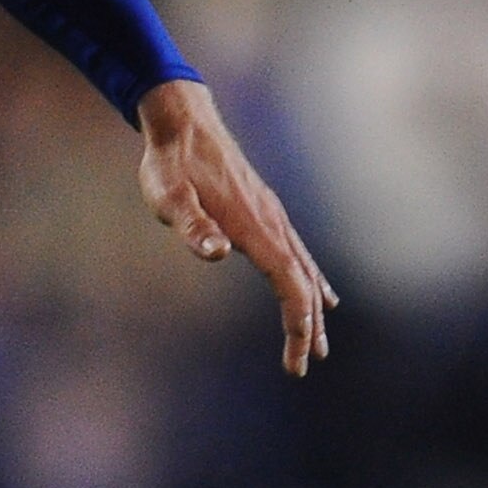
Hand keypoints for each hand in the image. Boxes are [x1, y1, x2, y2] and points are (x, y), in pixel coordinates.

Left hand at [135, 78, 335, 377]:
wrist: (183, 123)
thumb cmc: (170, 164)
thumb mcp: (169, 198)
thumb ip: (193, 226)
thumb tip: (218, 253)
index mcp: (254, 228)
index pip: (289, 284)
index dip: (297, 323)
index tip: (298, 358)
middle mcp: (272, 223)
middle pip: (302, 283)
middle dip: (307, 327)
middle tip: (307, 364)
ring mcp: (272, 216)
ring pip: (303, 269)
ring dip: (312, 307)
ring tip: (319, 341)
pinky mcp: (265, 210)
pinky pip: (298, 253)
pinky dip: (310, 279)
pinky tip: (319, 292)